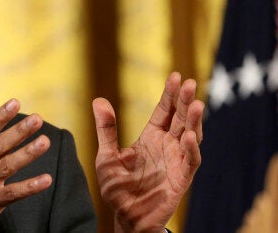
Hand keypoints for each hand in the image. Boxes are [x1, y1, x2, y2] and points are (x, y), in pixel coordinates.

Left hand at [93, 72, 203, 232]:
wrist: (124, 216)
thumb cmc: (117, 187)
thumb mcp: (106, 155)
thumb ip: (106, 129)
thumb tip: (98, 100)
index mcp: (151, 137)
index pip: (164, 111)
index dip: (170, 95)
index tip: (176, 76)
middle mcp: (166, 146)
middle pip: (180, 118)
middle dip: (185, 101)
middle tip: (190, 82)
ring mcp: (176, 161)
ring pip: (190, 136)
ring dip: (193, 121)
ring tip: (195, 104)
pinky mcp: (181, 179)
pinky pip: (189, 161)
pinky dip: (190, 149)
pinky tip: (186, 136)